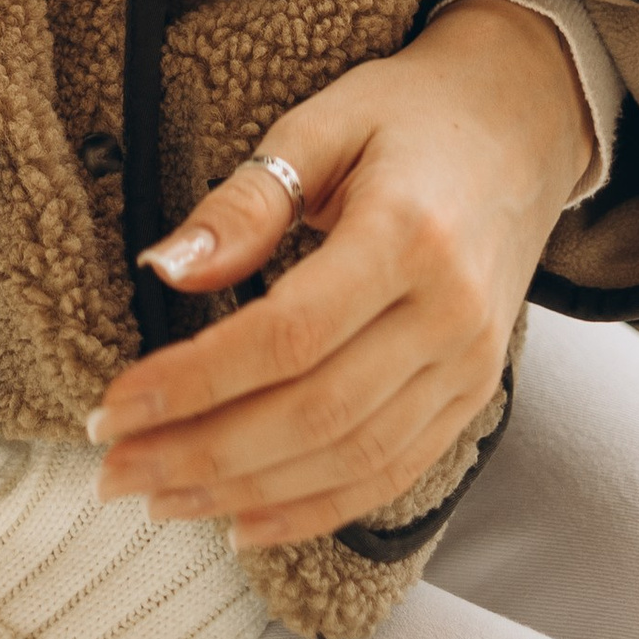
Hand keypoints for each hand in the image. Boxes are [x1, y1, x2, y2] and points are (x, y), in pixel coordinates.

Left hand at [87, 0, 588, 551]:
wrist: (523, 122)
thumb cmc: (410, 117)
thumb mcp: (320, 125)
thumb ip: (245, 202)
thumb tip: (166, 268)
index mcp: (408, 236)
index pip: (287, 336)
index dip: (195, 382)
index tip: (115, 406)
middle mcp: (450, 315)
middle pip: (314, 414)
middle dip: (203, 453)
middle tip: (115, 470)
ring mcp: (470, 366)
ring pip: (350, 460)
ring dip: (246, 492)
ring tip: (160, 498)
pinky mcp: (474, 395)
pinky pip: (392, 472)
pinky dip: (315, 508)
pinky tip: (243, 521)